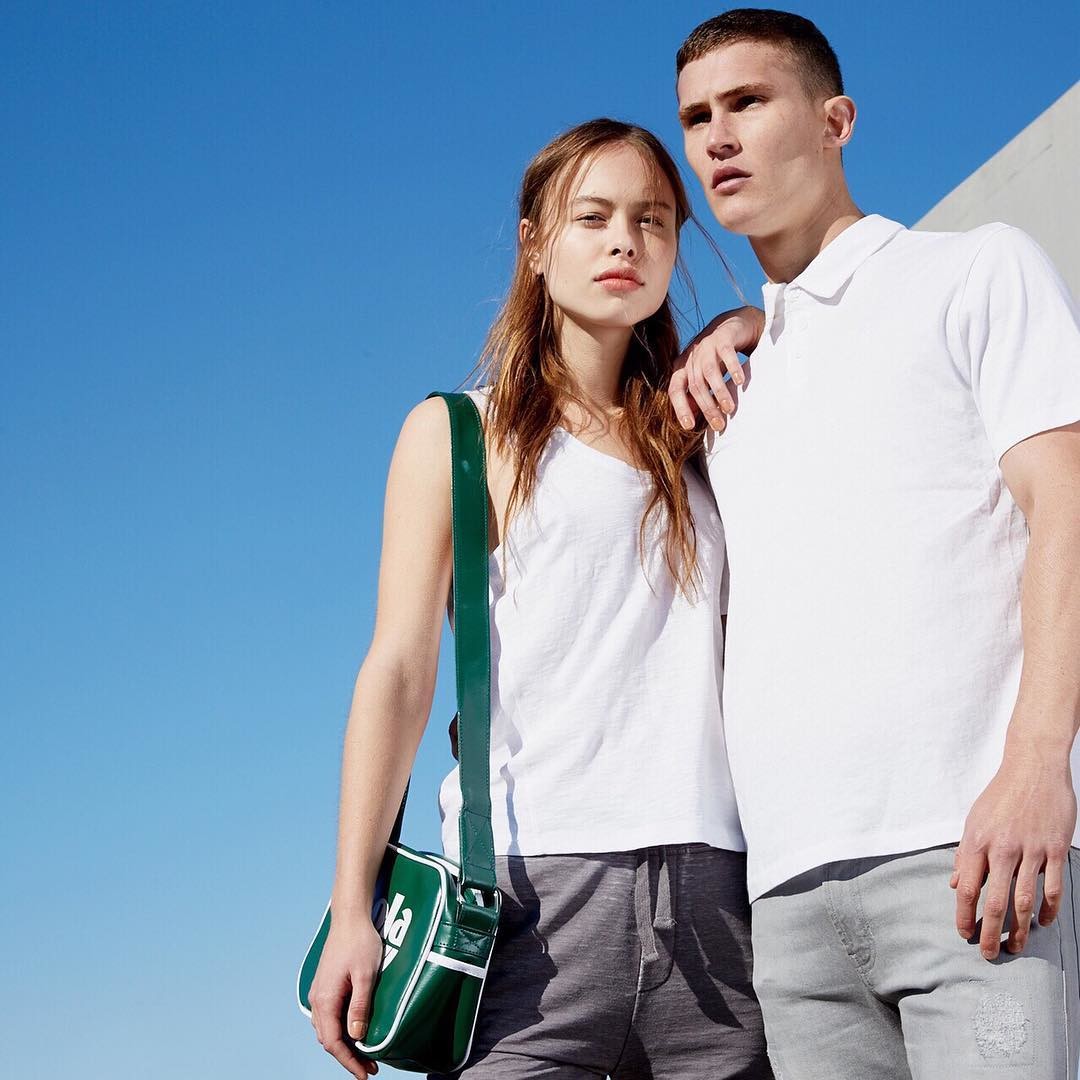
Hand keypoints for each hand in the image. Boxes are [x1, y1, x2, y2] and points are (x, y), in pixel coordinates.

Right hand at [309, 912, 383, 1076]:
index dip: (348, 1062)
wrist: (349, 917)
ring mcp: (319, 992)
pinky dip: (340, 1030)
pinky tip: (353, 1032)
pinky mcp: (325, 985)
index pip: (333, 1042)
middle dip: (348, 1057)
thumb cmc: (360, 942)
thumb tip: (356, 1037)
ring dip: (344, 1045)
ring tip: (364, 1054)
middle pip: (328, 1039)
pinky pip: (328, 1016)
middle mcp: (317, 999)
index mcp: (325, 999)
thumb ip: (360, 1006)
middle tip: (370, 1068)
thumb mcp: (366, 975)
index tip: (364, 1074)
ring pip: (327, 1029)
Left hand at [668, 305, 764, 431]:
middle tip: (719, 425)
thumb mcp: (704, 376)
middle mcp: (691, 357)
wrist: (732, 326)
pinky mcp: (723, 337)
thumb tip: (688, 421)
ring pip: (709, 372)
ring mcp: (706, 345)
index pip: (675, 389)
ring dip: (719, 391)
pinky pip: (726, 354)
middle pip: (695, 385)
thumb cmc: (717, 357)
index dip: (680, 408)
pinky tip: (740, 381)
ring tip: (729, 408)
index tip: (689, 426)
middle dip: (707, 407)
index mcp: (682, 367)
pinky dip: (733, 368)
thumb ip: (696, 395)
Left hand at [951, 749, 1075, 958]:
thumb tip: (956, 885)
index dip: (964, 914)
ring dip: (1019, 929)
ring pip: (1024, 900)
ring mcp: (1031, 850)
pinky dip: (1047, 909)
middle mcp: (1002, 848)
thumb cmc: (1001, 796)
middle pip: (995, 900)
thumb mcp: (974, 821)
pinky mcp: (1054, 849)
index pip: (968, 888)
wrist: (1033, 768)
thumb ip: (966, 855)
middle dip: (990, 931)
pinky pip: (1052, 887)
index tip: (964, 933)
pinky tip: (1042, 922)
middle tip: (989, 954)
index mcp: (977, 841)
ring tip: (1015, 947)